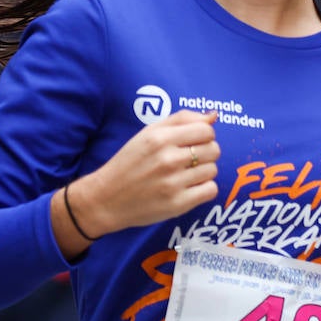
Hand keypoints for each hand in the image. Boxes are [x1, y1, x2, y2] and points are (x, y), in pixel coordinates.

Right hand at [63, 109, 219, 241]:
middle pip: (214, 150)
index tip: (194, 141)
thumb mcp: (148, 133)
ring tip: (185, 174)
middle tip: (189, 159)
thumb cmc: (129, 163)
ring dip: (203, 171)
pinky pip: (211, 190)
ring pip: (212, 170)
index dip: (205, 135)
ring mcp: (173, 183)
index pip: (206, 130)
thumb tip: (213, 116)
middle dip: (206, 152)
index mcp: (160, 138)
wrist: (106, 198)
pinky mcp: (178, 204)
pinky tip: (188, 187)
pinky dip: (204, 189)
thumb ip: (181, 120)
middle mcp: (167, 159)